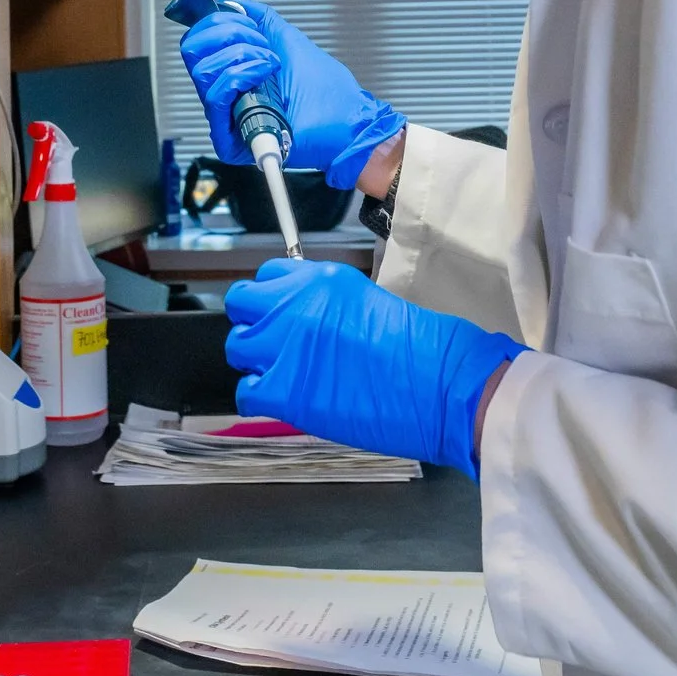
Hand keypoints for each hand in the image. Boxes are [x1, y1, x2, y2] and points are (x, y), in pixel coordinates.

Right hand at [178, 0, 405, 188]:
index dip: (216, 22)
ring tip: (271, 63)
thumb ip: (257, 17)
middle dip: (228, 32)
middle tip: (260, 42)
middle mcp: (224, 93)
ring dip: (242, 54)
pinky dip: (242, 75)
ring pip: (202, 70)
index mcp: (231, 71)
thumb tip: (226, 1)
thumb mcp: (286, 39)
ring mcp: (225, 115)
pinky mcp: (229, 137)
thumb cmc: (325, 90)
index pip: (197, 41)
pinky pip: (215, 96)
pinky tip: (266, 76)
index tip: (247, 22)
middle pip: (192, 50)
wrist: (346, 120)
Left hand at [224, 259, 523, 476]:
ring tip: (282, 374)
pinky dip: (259, 398)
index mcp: (320, 279)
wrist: (439, 385)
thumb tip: (307, 319)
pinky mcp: (284, 390)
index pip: (267, 275)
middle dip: (253, 323)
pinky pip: (246, 392)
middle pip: (241, 304)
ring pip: (237, 347)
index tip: (279, 313)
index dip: (271, 298)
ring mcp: (286, 346)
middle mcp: (296, 305)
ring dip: (255, 361)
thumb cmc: (421, 350)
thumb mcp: (369, 302)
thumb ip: (328, 304)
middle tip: (274, 344)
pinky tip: (284, 400)